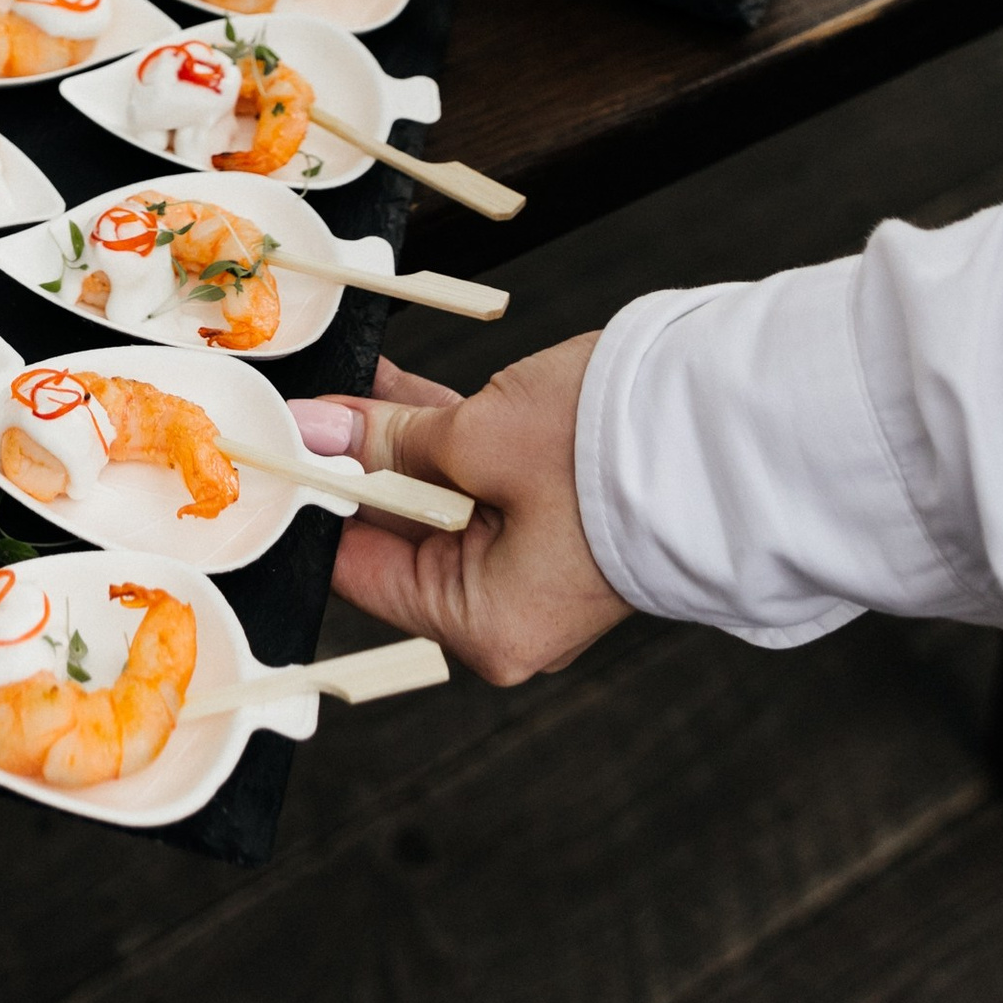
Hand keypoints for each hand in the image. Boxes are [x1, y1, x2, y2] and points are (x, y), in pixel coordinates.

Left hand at [290, 339, 627, 684]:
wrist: (731, 422)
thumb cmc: (610, 453)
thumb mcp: (477, 440)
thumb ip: (386, 441)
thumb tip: (313, 432)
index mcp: (484, 624)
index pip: (360, 573)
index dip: (310, 509)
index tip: (271, 454)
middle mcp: (505, 606)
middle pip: (394, 530)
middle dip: (348, 461)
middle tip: (297, 403)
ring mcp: (531, 558)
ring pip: (431, 490)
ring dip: (388, 434)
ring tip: (340, 379)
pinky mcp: (551, 508)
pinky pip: (473, 471)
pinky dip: (433, 430)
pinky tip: (388, 380)